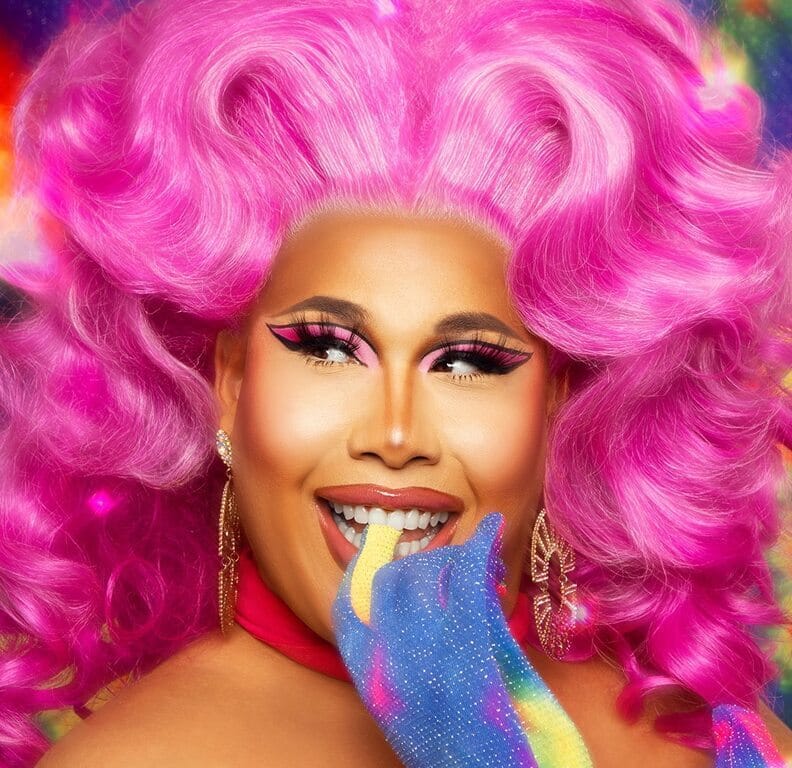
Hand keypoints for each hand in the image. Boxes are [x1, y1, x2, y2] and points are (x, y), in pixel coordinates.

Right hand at [332, 512, 591, 767]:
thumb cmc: (470, 755)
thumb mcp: (417, 712)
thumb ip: (406, 660)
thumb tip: (420, 599)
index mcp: (371, 686)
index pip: (346, 610)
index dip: (360, 571)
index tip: (378, 544)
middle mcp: (389, 667)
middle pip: (395, 581)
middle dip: (426, 562)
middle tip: (459, 563)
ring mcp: (425, 657)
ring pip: (433, 573)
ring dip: (460, 557)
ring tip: (488, 567)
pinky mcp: (469, 653)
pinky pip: (467, 578)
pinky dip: (481, 546)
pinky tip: (494, 531)